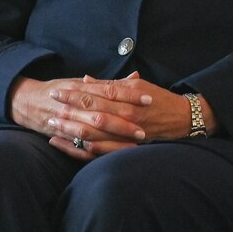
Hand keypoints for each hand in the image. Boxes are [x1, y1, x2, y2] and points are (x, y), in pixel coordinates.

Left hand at [7, 72, 215, 160]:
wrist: (182, 120)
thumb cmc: (158, 100)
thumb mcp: (136, 87)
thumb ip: (110, 85)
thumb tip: (85, 80)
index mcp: (128, 97)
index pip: (96, 94)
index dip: (75, 92)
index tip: (58, 90)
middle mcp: (126, 116)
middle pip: (91, 113)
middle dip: (68, 109)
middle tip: (50, 106)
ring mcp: (126, 135)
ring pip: (92, 134)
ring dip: (70, 129)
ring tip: (52, 124)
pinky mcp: (125, 149)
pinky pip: (98, 151)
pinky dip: (79, 148)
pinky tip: (63, 143)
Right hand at [9, 75, 144, 160]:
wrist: (28, 102)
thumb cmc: (60, 90)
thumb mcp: (82, 82)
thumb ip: (109, 83)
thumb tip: (136, 78)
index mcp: (80, 90)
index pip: (109, 92)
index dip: (129, 96)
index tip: (148, 100)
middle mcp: (73, 106)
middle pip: (102, 115)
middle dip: (123, 123)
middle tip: (144, 128)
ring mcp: (67, 123)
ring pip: (92, 134)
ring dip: (113, 140)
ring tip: (134, 144)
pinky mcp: (63, 137)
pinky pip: (80, 149)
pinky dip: (97, 153)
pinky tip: (113, 156)